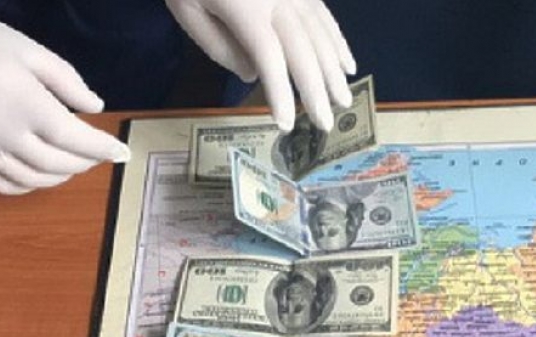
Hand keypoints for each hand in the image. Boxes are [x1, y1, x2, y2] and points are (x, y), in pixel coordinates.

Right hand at [0, 0, 129, 194]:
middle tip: (99, 155)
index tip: (123, 152)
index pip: (75, 138)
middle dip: (86, 162)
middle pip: (59, 164)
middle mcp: (5, 133)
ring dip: (62, 176)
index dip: (103, 148)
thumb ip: (67, 81)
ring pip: (34, 180)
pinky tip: (41, 175)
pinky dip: (30, 186)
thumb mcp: (28, 49)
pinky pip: (4, 186)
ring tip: (75, 165)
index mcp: (25, 102)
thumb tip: (96, 109)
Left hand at [165, 0, 355, 131]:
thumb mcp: (188, 9)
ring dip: (334, 71)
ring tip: (344, 101)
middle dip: (316, 90)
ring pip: (321, 34)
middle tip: (326, 125)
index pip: (269, 58)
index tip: (287, 125)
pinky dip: (338, 41)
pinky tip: (347, 63)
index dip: (280, 93)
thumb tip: (252, 74)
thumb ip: (218, 45)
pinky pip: (324, 15)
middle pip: (303, 50)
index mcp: (246, 8)